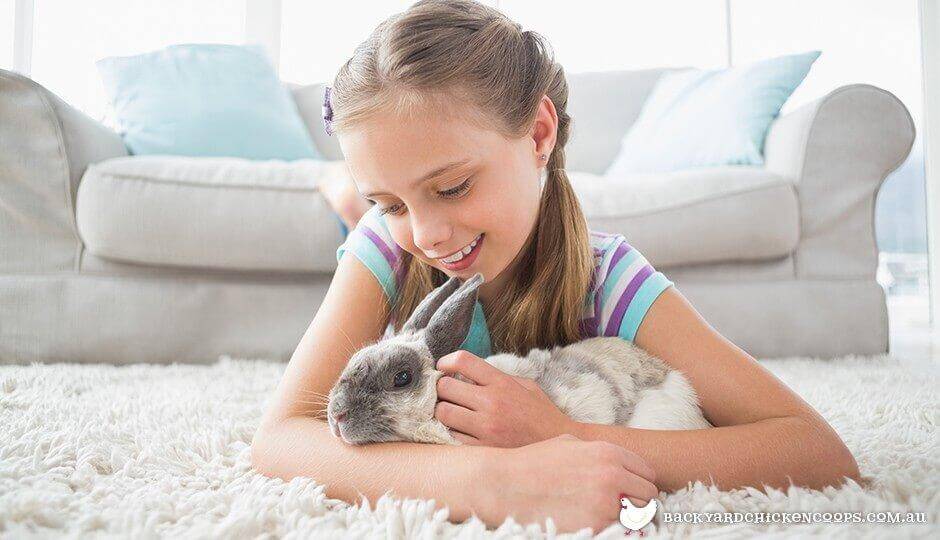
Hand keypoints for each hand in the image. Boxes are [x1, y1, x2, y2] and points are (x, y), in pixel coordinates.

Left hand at [434, 350, 577, 446]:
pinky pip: (452, 437)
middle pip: (446, 387)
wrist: (558, 445)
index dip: (446, 361)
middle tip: (446, 391)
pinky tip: (460, 430)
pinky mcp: (483, 449)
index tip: (443, 367)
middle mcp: (492, 403)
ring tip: (451, 411)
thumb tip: (468, 373)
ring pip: (443, 413)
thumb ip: (498, 377)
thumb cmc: (541, 414)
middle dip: (441, 387)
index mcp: (502, 383)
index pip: (463, 361)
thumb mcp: (526, 386)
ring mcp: (486, 428)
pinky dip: (452, 432)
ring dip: (442, 410)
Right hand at [477, 433, 659, 533]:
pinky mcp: (595, 526)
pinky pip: (618, 532)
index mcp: (608, 452)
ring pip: (638, 517)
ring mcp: (605, 504)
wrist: (505, 485)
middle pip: (648, 496)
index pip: (647, 472)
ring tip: (605, 514)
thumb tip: (617, 464)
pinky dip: (610, 529)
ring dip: (626, 518)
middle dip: (636, 500)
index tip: (630, 489)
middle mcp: (612, 476)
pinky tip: (592, 521)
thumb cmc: (534, 463)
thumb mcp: (569, 444)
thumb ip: (598, 452)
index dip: (639, 481)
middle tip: (620, 505)